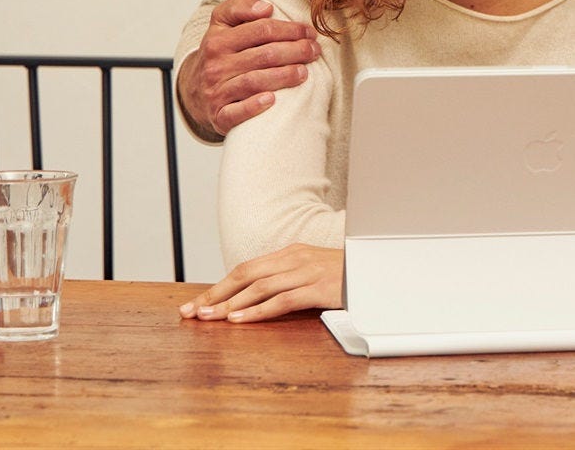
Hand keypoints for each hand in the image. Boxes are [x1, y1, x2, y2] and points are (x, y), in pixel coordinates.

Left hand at [179, 243, 344, 322]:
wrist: (382, 273)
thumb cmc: (349, 278)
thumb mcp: (315, 274)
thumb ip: (289, 281)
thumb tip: (257, 299)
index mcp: (292, 253)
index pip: (247, 269)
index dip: (220, 286)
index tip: (198, 304)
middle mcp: (296, 258)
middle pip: (245, 274)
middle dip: (215, 294)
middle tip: (192, 312)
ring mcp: (308, 271)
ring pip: (259, 287)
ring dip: (230, 304)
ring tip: (208, 318)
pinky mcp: (320, 287)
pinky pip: (283, 300)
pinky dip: (258, 311)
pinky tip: (240, 321)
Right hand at [181, 0, 317, 138]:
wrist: (195, 90)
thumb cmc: (219, 52)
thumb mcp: (222, 22)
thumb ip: (240, 4)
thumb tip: (265, 8)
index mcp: (218, 39)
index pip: (261, 30)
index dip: (290, 30)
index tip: (309, 32)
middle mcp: (216, 65)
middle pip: (264, 55)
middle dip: (295, 51)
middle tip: (314, 51)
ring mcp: (216, 91)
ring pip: (254, 82)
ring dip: (284, 77)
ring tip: (304, 73)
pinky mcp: (218, 115)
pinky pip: (236, 113)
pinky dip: (254, 107)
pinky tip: (273, 100)